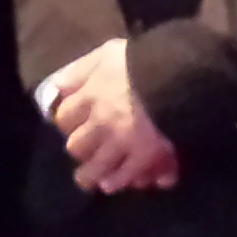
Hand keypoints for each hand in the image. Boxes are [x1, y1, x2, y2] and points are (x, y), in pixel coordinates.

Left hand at [45, 43, 176, 192]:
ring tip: (95, 181)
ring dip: (93, 175)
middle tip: (86, 151)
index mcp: (91, 96)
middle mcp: (101, 123)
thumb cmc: (143, 60)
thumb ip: (82, 69)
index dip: (68, 122)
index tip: (74, 124)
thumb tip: (59, 85)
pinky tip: (121, 184)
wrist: (177, 75)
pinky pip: (127, 175)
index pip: (65, 117)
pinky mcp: (144, 156)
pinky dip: (123, 180)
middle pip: (77, 146)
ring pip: (97, 168)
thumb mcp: (108, 53)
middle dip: (81, 149)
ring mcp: (121, 142)